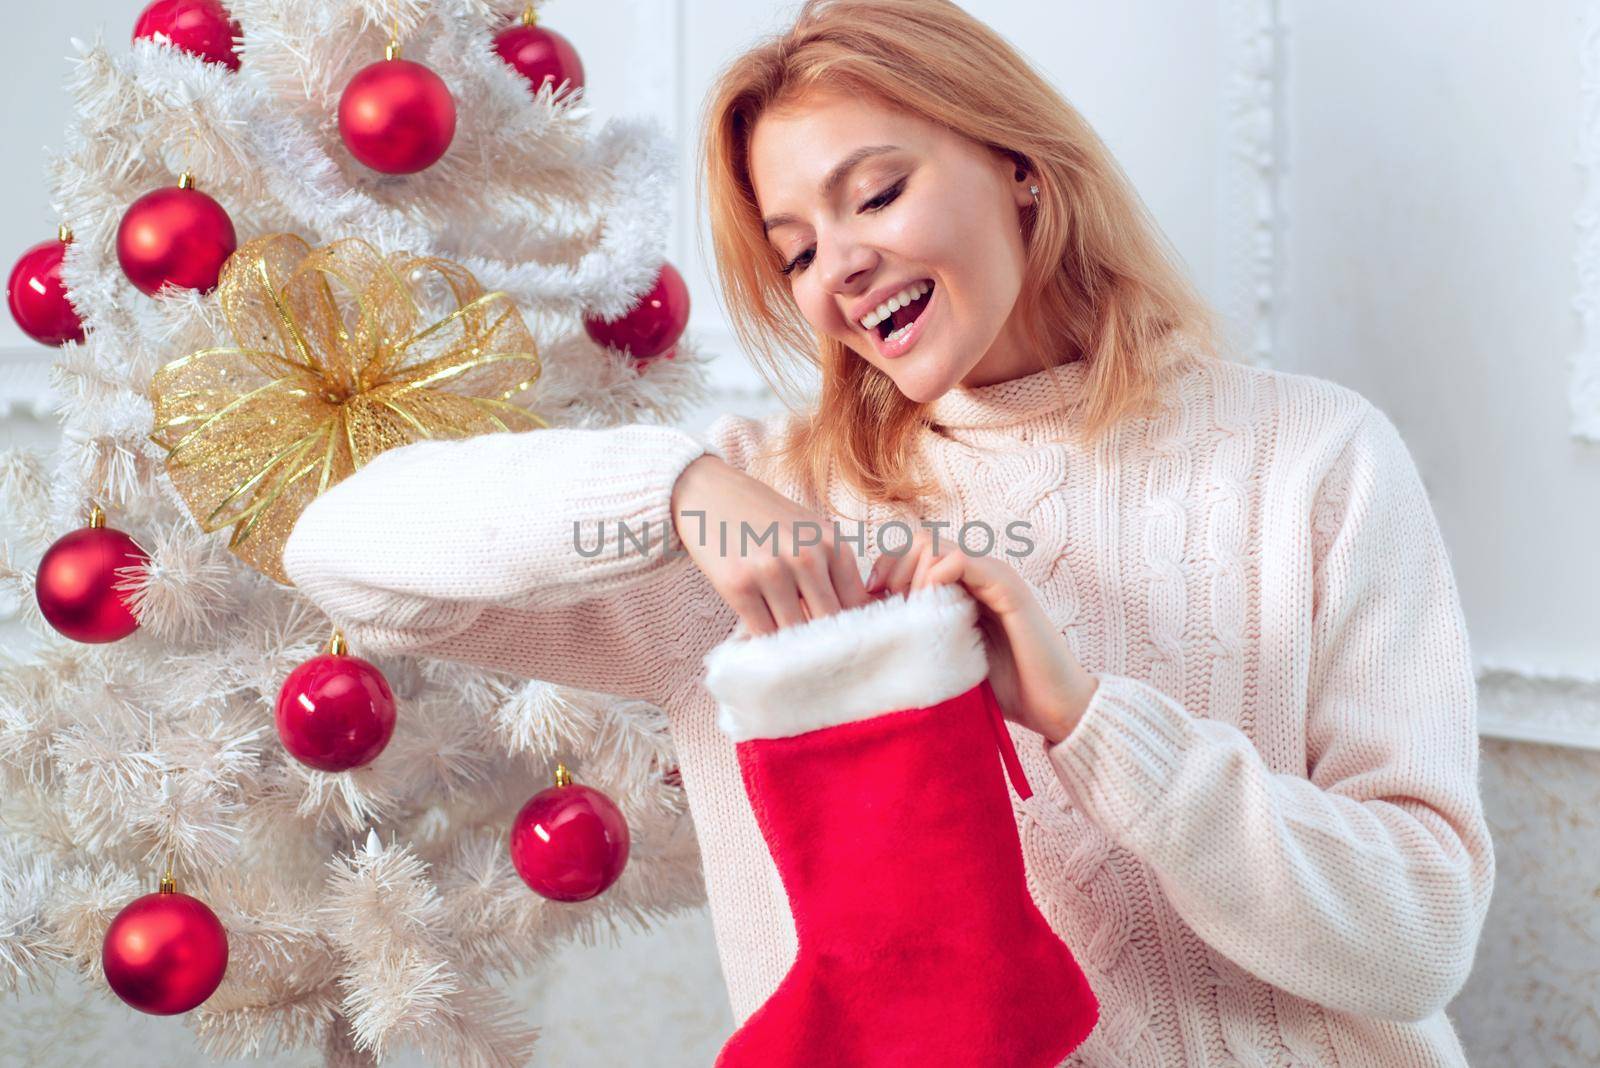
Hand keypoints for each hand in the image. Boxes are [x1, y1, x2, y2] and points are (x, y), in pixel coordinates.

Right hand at [670, 454, 871, 634]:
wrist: (708, 493)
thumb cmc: (763, 517)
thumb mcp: (808, 531)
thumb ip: (831, 569)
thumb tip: (849, 623)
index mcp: (831, 542)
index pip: (856, 603)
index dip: (852, 629)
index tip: (843, 643)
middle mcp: (805, 555)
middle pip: (829, 622)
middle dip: (824, 643)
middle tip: (818, 658)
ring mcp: (771, 570)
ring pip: (796, 631)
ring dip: (792, 646)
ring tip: (790, 652)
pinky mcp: (739, 585)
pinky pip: (762, 632)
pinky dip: (765, 643)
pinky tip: (764, 643)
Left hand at [865, 529, 1098, 742]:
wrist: (1056, 708)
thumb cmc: (1006, 689)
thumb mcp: (949, 657)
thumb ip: (923, 635)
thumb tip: (875, 633)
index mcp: (965, 585)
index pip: (914, 549)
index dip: (887, 567)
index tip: (873, 601)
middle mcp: (979, 573)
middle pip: (919, 539)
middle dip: (893, 567)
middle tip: (888, 606)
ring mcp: (994, 576)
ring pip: (934, 543)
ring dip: (911, 573)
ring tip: (910, 612)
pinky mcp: (1008, 588)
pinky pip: (960, 560)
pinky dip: (934, 577)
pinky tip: (928, 610)